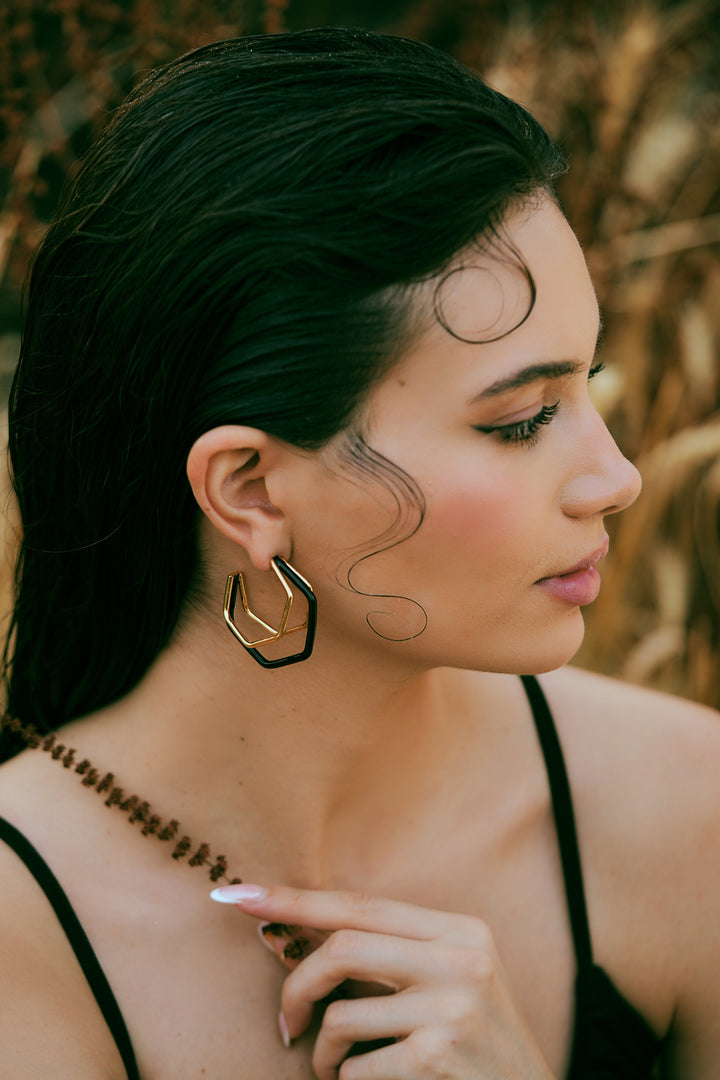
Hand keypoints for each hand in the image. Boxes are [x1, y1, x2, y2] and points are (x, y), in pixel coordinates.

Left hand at [211, 883, 555, 1079]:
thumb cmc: (476, 1048)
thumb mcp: (451, 982)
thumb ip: (393, 954)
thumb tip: (300, 933)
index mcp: (461, 930)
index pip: (361, 905)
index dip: (295, 900)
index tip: (238, 894)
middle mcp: (462, 959)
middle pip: (342, 949)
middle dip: (296, 985)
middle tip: (286, 1022)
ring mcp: (453, 1008)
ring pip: (341, 1016)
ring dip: (325, 1054)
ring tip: (341, 1069)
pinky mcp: (438, 1057)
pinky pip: (355, 1068)